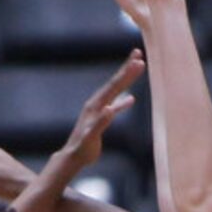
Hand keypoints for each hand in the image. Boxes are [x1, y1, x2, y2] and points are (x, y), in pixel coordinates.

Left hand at [57, 48, 145, 170]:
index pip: (114, 86)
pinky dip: (122, 102)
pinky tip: (131, 100)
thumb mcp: (91, 137)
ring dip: (125, 80)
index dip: (126, 74)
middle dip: (126, 69)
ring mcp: (98, 110)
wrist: (72, 157)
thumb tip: (110, 109)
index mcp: (96, 105)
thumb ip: (101, 122)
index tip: (138, 61)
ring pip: (114, 91)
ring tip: (136, 69)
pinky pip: (114, 106)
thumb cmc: (82, 149)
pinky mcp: (100, 119)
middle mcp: (96, 104)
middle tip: (138, 53)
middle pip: (114, 83)